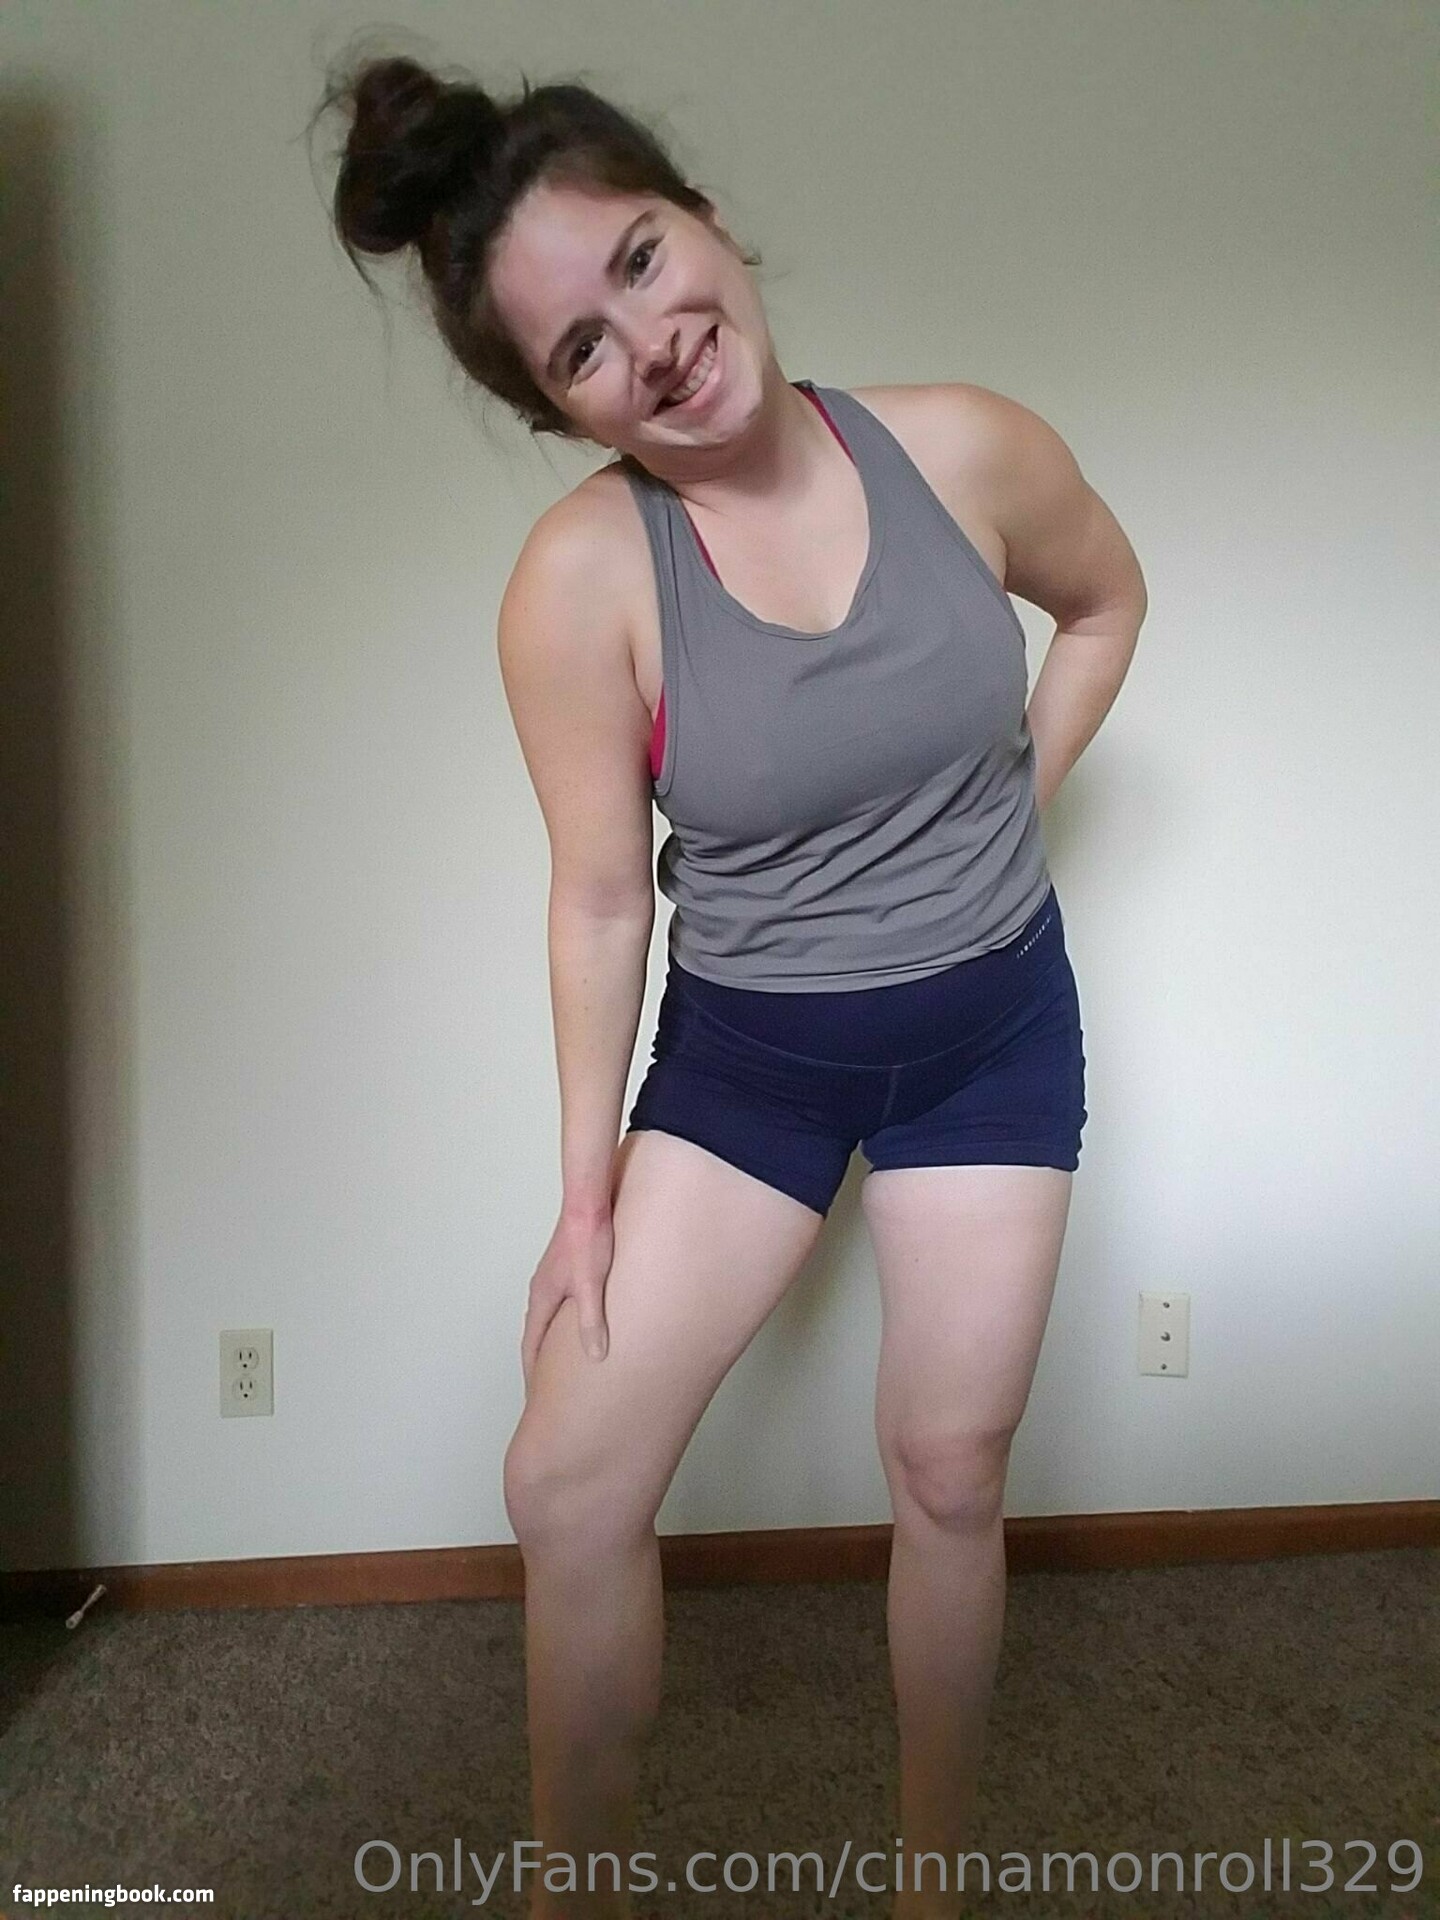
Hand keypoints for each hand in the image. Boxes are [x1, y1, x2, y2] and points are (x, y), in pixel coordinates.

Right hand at [520, 1206, 614, 1396]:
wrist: (589, 1201)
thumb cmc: (588, 1240)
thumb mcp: (591, 1286)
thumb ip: (591, 1322)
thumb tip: (594, 1356)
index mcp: (542, 1298)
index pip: (531, 1345)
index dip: (534, 1372)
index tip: (536, 1395)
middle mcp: (542, 1290)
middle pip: (536, 1333)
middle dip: (540, 1361)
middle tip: (549, 1386)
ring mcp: (554, 1278)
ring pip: (548, 1317)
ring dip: (552, 1340)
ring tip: (565, 1362)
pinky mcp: (567, 1268)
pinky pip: (561, 1303)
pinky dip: (565, 1321)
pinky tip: (581, 1323)